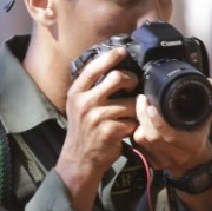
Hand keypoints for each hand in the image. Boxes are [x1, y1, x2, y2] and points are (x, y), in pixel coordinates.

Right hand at [56, 47, 138, 210]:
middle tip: (133, 85)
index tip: (123, 50)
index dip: (111, 56)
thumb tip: (113, 67)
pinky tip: (127, 130)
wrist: (78, 160)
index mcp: (76, 92)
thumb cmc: (83, 130)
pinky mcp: (108, 131)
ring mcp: (96, 116)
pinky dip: (133, 126)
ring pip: (130, 103)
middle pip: (117, 78)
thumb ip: (91, 88)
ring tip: (130, 114)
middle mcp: (84, 102)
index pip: (94, 67)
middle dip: (130, 80)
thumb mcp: (78, 105)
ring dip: (135, 109)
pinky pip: (131, 121)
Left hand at [131, 82, 211, 175]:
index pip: (168, 134)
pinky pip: (138, 147)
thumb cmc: (198, 138)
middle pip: (151, 135)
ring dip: (139, 123)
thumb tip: (210, 83)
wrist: (194, 163)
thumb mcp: (206, 120)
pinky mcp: (151, 162)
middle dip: (143, 116)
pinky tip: (140, 123)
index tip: (150, 105)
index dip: (157, 120)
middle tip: (142, 99)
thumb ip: (209, 101)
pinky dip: (138, 134)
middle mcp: (172, 153)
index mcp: (188, 143)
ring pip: (142, 140)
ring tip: (141, 109)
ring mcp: (160, 159)